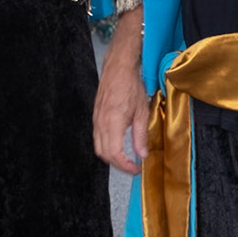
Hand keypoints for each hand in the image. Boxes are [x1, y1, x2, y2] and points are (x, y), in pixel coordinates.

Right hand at [93, 27, 149, 174]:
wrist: (118, 67)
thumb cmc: (130, 84)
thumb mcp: (141, 111)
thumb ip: (140, 136)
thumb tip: (142, 154)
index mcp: (113, 122)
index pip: (114, 154)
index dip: (125, 166)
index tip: (136, 169)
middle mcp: (101, 123)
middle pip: (104, 154)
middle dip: (118, 165)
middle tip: (132, 167)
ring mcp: (96, 120)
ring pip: (98, 147)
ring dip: (111, 157)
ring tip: (126, 159)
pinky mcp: (95, 116)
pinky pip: (97, 137)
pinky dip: (106, 146)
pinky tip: (118, 145)